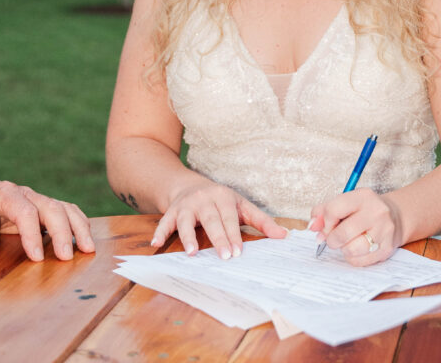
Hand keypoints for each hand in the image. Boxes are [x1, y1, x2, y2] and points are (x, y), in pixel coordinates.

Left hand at [0, 179, 94, 261]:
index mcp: (5, 195)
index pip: (25, 212)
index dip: (32, 235)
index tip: (36, 258)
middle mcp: (26, 194)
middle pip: (52, 208)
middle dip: (62, 232)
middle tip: (66, 257)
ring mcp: (38, 199)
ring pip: (65, 208)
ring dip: (79, 227)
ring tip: (88, 248)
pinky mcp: (44, 208)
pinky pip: (67, 212)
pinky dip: (78, 224)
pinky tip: (85, 240)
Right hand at [151, 180, 287, 258]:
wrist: (189, 184)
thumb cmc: (221, 201)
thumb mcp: (241, 206)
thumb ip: (261, 222)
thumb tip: (284, 237)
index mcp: (224, 197)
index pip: (230, 217)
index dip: (234, 234)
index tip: (239, 252)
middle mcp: (205, 198)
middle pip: (211, 219)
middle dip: (218, 237)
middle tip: (225, 256)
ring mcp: (187, 204)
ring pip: (187, 220)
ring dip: (188, 235)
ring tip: (192, 253)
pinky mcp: (172, 210)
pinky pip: (164, 221)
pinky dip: (160, 232)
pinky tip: (156, 244)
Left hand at [309, 188, 402, 266]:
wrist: (395, 216)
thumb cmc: (364, 210)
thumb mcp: (346, 202)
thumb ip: (324, 211)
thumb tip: (312, 227)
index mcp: (363, 196)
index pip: (333, 210)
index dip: (324, 222)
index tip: (326, 226)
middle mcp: (376, 212)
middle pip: (342, 234)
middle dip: (331, 239)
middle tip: (333, 238)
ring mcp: (384, 231)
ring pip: (351, 250)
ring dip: (343, 249)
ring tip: (347, 243)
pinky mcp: (386, 249)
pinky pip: (360, 261)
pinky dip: (352, 258)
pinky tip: (356, 249)